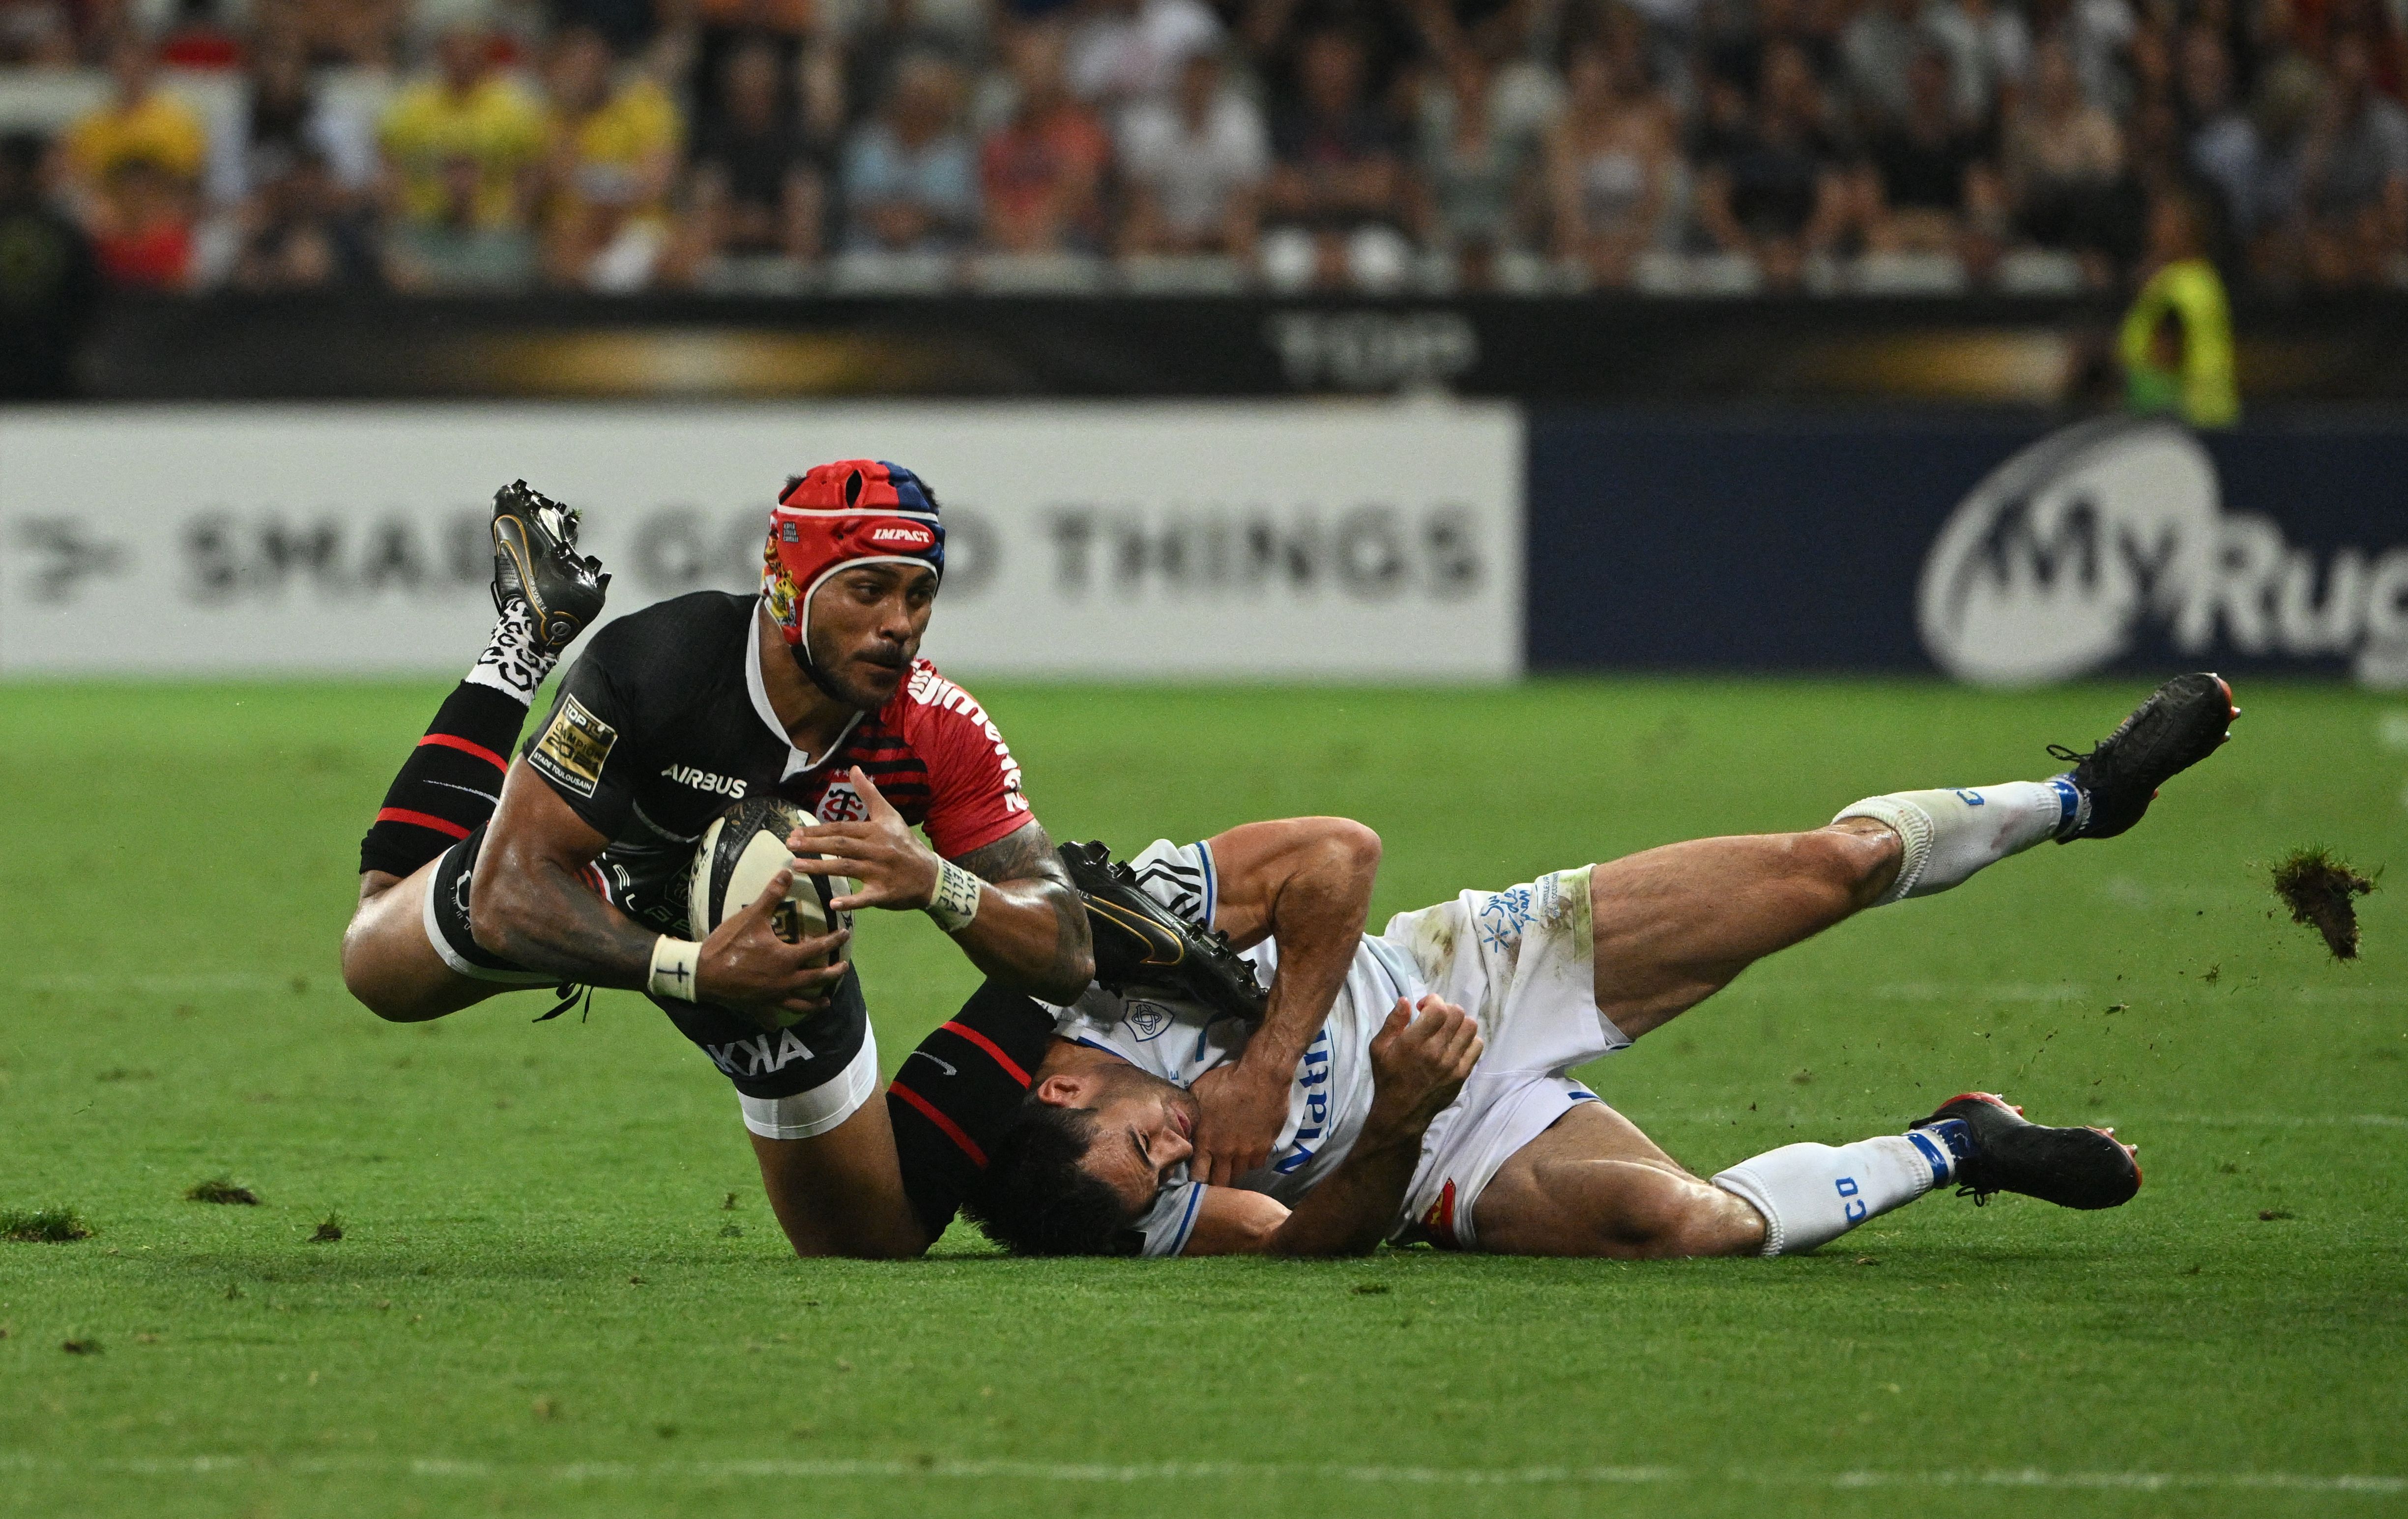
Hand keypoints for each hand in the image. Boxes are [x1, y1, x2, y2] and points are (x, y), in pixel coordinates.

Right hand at [694, 866, 851, 1029]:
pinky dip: (776, 1021)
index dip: (834, 940)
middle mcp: (785, 982)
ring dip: (816, 1004)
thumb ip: (771, 895)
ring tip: (825, 1002)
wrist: (701, 972)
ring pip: (802, 1004)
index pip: (819, 948)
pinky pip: (771, 1018)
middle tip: (844, 967)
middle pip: (817, 979)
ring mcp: (772, 998)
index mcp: (787, 959)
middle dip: (834, 973)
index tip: (845, 934)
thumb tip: (787, 871)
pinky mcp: (757, 1008)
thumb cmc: (728, 943)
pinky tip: (778, 1024)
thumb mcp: (751, 916)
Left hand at [786, 767, 943, 913]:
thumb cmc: (904, 843)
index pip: (841, 829)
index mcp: (875, 831)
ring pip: (847, 868)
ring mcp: (880, 872)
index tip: (795, 832)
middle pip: (840, 846)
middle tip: (789, 846)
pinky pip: (865, 898)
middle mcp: (877, 850)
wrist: (930, 874)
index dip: (817, 830)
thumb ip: (869, 793)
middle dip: (813, 845)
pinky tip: (833, 904)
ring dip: (821, 867)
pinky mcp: (884, 893)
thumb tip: (854, 768)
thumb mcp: (889, 815)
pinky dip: (851, 902)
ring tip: (797, 866)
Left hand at [1189, 1059, 1294, 1185]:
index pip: (1197, 1176)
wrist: (1262, 1075)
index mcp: (1205, 1140)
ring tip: (1230, 1162)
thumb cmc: (1227, 1080)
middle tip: (1214, 1172)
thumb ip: (1191, 1116)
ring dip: (1233, 1170)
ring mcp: (1246, 1152)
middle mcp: (1225, 1152)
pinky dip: (1251, 1162)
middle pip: (1219, 1182)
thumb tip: (1185, 1126)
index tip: (1197, 1172)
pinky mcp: (1265, 1147)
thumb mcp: (1198, 1093)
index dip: (1196, 1178)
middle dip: (1214, 1180)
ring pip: (1238, 1175)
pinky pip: (1256, 1165)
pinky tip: (1247, 1152)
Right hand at [1363, 996, 1480, 1141]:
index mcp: (1414, 1042)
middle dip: (1446, 1009)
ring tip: (1447, 1030)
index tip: (1423, 1008)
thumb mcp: (1379, 1048)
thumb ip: (1393, 1022)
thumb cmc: (1388, 1077)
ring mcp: (1453, 1063)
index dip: (1433, 1001)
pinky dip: (1468, 1039)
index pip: (1438, 1009)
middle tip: (1435, 1018)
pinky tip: (1455, 1044)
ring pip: (1470, 1027)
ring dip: (1459, 1022)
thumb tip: (1406, 1000)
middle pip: (1457, 1014)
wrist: (1402, 1111)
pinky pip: (1477, 1046)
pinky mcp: (1462, 1074)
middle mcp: (1436, 1051)